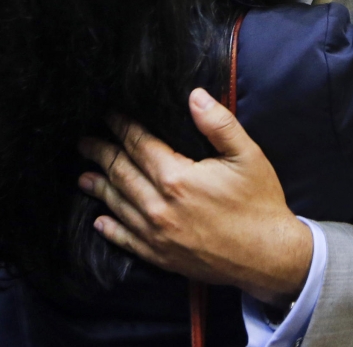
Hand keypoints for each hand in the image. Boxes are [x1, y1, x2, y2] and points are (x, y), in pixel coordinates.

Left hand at [78, 88, 311, 305]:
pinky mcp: (161, 257)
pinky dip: (111, 229)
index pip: (139, 145)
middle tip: (85, 141)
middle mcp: (159, 207)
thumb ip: (219, 123)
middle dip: (101, 153)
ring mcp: (156, 235)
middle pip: (121, 173)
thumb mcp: (247, 156)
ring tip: (83, 176)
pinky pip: (126, 240)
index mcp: (177, 177)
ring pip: (118, 205)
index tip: (110, 116)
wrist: (269, 257)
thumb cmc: (259, 203)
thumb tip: (195, 95)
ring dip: (99, 187)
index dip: (122, 127)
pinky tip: (100, 221)